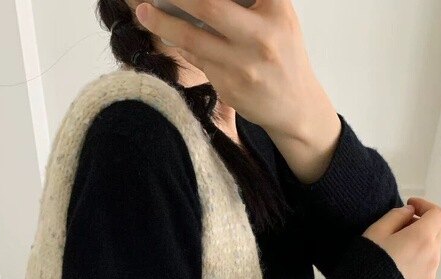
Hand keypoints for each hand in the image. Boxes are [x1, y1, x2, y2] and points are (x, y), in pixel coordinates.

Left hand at [135, 0, 319, 134]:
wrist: (296, 106)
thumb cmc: (283, 54)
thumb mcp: (278, 17)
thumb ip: (247, 2)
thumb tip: (197, 0)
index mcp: (276, 9)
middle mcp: (261, 36)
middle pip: (208, 5)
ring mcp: (243, 64)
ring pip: (192, 38)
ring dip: (162, 22)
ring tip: (144, 11)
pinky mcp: (229, 86)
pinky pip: (196, 59)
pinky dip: (180, 44)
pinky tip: (168, 33)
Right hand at [362, 197, 440, 278]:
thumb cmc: (367, 262)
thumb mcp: (376, 231)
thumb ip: (396, 216)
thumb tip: (409, 212)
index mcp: (423, 237)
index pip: (436, 214)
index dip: (424, 205)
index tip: (410, 205)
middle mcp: (433, 255)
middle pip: (437, 231)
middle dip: (423, 223)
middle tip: (402, 224)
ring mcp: (430, 274)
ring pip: (433, 250)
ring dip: (421, 243)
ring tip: (399, 246)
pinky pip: (426, 267)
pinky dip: (418, 259)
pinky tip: (399, 264)